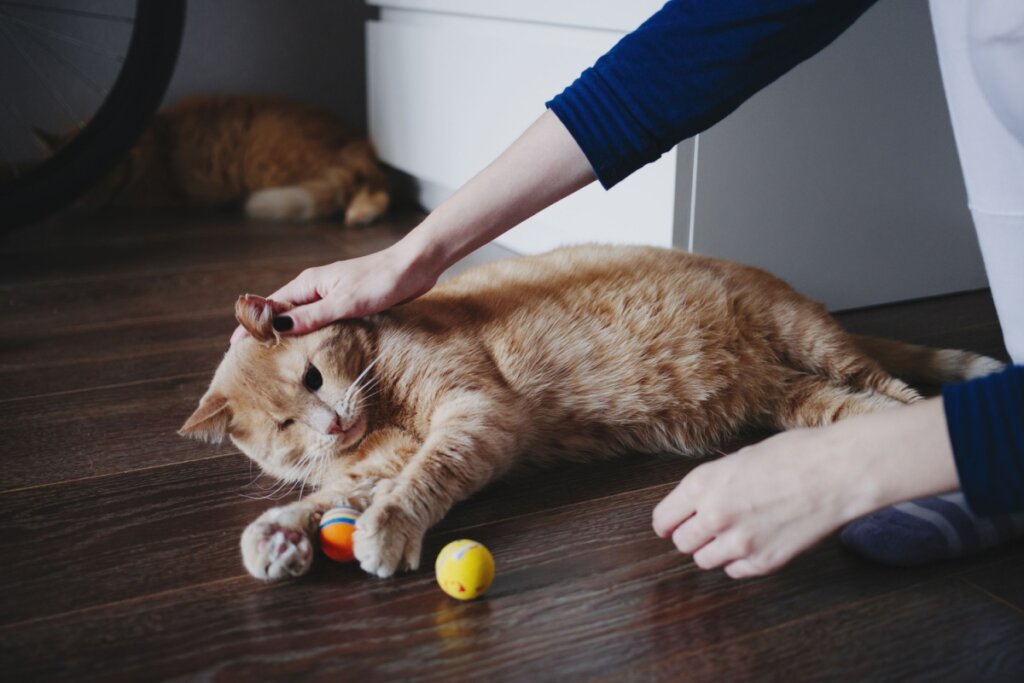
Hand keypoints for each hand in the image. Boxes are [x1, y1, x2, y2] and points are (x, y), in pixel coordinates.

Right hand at [230, 242, 438, 341]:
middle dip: (266, 332)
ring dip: (288, 335)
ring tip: (275, 360)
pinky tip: (311, 349)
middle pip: (283, 312)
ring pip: (302, 318)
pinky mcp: (348, 304)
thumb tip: (276, 325)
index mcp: (309, 283)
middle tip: (249, 360)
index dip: (253, 326)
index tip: (234, 346)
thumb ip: (311, 315)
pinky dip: (310, 334)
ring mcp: (332, 296)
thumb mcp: (344, 302)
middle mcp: (316, 288)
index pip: (271, 306)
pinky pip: (321, 321)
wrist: (414, 266)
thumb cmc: (381, 280)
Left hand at [651, 399, 958, 577]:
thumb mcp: (740, 457)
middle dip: (690, 536)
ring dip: (712, 550)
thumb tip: (701, 498)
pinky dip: (739, 562)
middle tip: (704, 529)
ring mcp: (740, 543)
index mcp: (703, 483)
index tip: (671, 524)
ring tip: (732, 535)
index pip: (663, 518)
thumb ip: (714, 482)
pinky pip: (735, 572)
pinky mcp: (765, 562)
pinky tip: (753, 544)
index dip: (667, 522)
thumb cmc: (795, 455)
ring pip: (704, 561)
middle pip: (681, 543)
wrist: (838, 473)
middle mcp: (715, 516)